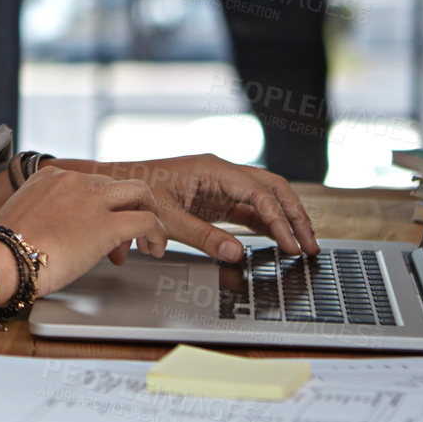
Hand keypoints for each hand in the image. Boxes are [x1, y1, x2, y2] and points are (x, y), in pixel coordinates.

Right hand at [0, 167, 169, 294]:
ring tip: (151, 240)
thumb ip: (44, 216)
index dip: (101, 207)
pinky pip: (147, 221)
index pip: (91, 183)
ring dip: (150, 214)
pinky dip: (158, 234)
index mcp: (51, 177)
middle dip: (128, 207)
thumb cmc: (4, 251)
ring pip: (140, 192)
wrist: (2, 259)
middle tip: (132, 235)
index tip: (101, 228)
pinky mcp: (106, 224)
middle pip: (117, 184)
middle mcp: (74, 180)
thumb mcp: (23, 219)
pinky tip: (156, 249)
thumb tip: (55, 234)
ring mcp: (92, 199)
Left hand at [54, 154, 318, 262]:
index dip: (279, 219)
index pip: (258, 192)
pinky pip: (249, 209)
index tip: (290, 244)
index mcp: (212, 168)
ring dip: (285, 219)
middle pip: (272, 188)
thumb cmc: (134, 191)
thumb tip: (237, 253)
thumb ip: (203, 236)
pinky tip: (279, 242)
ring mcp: (220, 185)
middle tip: (310, 244)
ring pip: (264, 198)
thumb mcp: (168, 217)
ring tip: (303, 245)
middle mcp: (221, 172)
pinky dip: (267, 224)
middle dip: (294, 215)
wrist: (112, 184)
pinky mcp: (215, 199)